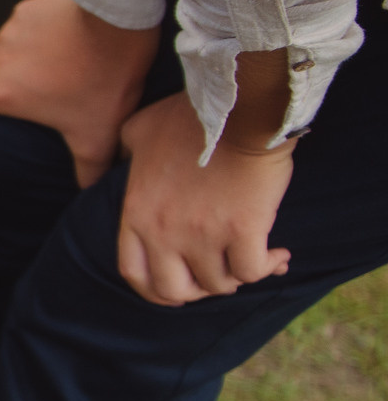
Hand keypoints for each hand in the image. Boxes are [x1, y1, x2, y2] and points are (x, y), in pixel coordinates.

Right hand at [0, 0, 157, 186]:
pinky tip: (67, 37)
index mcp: (3, 94)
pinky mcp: (28, 10)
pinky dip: (38, 29)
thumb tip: (86, 186)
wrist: (117, 26)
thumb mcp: (97, 135)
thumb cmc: (103, 80)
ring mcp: (10, 31)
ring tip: (55, 59)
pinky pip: (24, 21)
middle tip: (16, 82)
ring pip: (1, 44)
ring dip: (18, 52)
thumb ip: (87, 166)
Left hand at [115, 93, 294, 304]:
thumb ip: (125, 151)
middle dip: (196, 291)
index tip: (177, 287)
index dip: (155, 289)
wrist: (238, 109)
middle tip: (216, 275)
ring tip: (251, 259)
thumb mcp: (139, 129)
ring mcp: (203, 235)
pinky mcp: (243, 232)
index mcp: (136, 213)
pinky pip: (254, 272)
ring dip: (236, 276)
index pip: (134, 274)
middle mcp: (165, 232)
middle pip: (174, 291)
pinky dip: (268, 268)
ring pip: (219, 284)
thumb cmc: (190, 116)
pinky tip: (279, 255)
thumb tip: (122, 160)